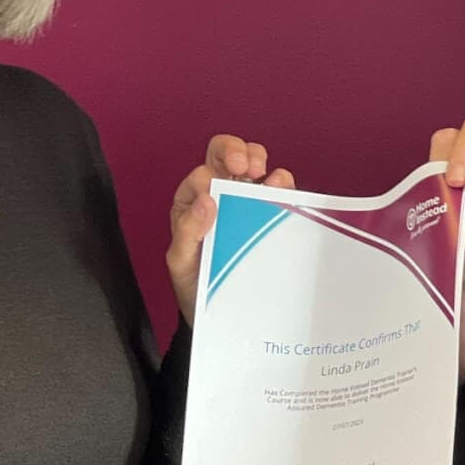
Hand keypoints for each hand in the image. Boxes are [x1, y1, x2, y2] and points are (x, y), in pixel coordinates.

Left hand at [168, 135, 295, 323]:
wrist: (220, 313)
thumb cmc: (195, 284)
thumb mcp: (181, 262)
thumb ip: (187, 232)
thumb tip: (207, 202)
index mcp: (192, 201)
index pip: (201, 174)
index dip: (209, 177)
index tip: (216, 193)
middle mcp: (218, 193)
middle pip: (226, 154)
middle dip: (236, 151)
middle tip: (245, 167)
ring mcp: (246, 199)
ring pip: (254, 162)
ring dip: (259, 160)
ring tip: (265, 176)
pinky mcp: (269, 212)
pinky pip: (278, 189)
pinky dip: (282, 183)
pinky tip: (282, 190)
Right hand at [429, 117, 464, 377]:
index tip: (458, 178)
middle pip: (449, 139)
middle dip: (444, 163)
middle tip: (448, 193)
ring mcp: (452, 181)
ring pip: (429, 162)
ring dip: (431, 183)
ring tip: (446, 214)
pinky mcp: (432, 200)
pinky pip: (416, 189)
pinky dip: (419, 202)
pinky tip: (434, 225)